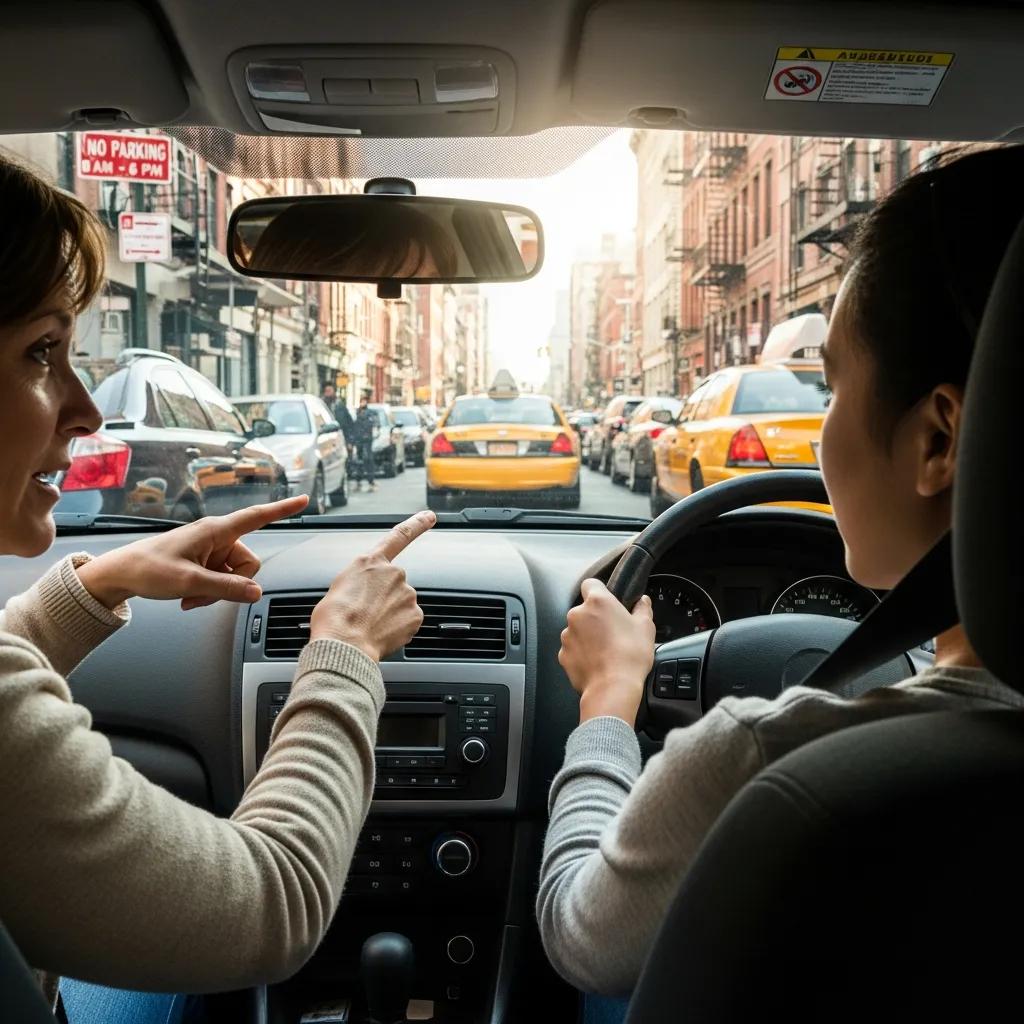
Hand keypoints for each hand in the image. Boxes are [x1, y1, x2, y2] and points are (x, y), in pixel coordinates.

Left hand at [77, 495, 308, 610]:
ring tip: (192, 596)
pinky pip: (222, 580)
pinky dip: (210, 592)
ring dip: (218, 591)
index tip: (304, 500)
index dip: (282, 509)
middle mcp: (216, 537)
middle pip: (248, 563)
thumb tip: (256, 593)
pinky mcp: (204, 563)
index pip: (257, 517)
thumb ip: (226, 588)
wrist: (121, 574)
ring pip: (235, 576)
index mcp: (215, 531)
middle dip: (232, 584)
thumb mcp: (189, 582)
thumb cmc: (148, 568)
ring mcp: (210, 551)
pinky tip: (190, 597)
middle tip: (205, 595)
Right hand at [309, 510, 435, 660]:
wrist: (344, 644)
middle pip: (394, 584)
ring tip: (370, 626)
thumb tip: (365, 594)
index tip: (431, 516)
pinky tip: (382, 634)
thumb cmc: (334, 619)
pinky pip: (408, 621)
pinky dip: (399, 628)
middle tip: (366, 614)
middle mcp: (393, 573)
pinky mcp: (415, 614)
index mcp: (370, 562)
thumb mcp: (339, 588)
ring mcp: (407, 593)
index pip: (399, 536)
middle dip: (384, 598)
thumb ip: (360, 582)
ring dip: (390, 614)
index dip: (417, 524)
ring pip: (402, 604)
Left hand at [558, 579, 655, 726]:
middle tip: (613, 632)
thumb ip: (643, 609)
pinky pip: (572, 649)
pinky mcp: (563, 654)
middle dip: (595, 618)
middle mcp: (577, 615)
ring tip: (606, 650)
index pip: (590, 584)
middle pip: (584, 609)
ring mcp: (567, 635)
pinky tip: (597, 662)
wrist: (613, 687)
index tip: (608, 602)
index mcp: (597, 602)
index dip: (599, 591)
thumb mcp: (645, 628)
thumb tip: (643, 601)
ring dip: (587, 636)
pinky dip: (581, 653)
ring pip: (577, 630)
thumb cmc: (630, 655)